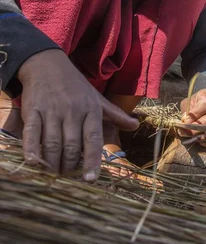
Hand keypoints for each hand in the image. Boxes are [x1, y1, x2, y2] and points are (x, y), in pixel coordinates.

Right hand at [17, 49, 138, 180]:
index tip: (91, 179)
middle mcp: (73, 111)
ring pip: (53, 143)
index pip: (93, 139)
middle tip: (66, 176)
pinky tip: (33, 162)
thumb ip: (116, 115)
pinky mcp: (33, 110)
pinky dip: (32, 149)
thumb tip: (136, 125)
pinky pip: (32, 133)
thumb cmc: (75, 86)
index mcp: (91, 110)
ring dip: (52, 163)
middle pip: (71, 146)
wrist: (47, 64)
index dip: (92, 160)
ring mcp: (52, 111)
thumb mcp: (97, 99)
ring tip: (53, 173)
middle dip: (69, 166)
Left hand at [179, 89, 205, 147]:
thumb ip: (186, 110)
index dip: (194, 115)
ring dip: (199, 137)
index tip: (185, 121)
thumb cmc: (198, 101)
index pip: (205, 105)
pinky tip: (200, 141)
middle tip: (182, 132)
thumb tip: (184, 122)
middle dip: (193, 130)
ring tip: (189, 137)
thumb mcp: (190, 101)